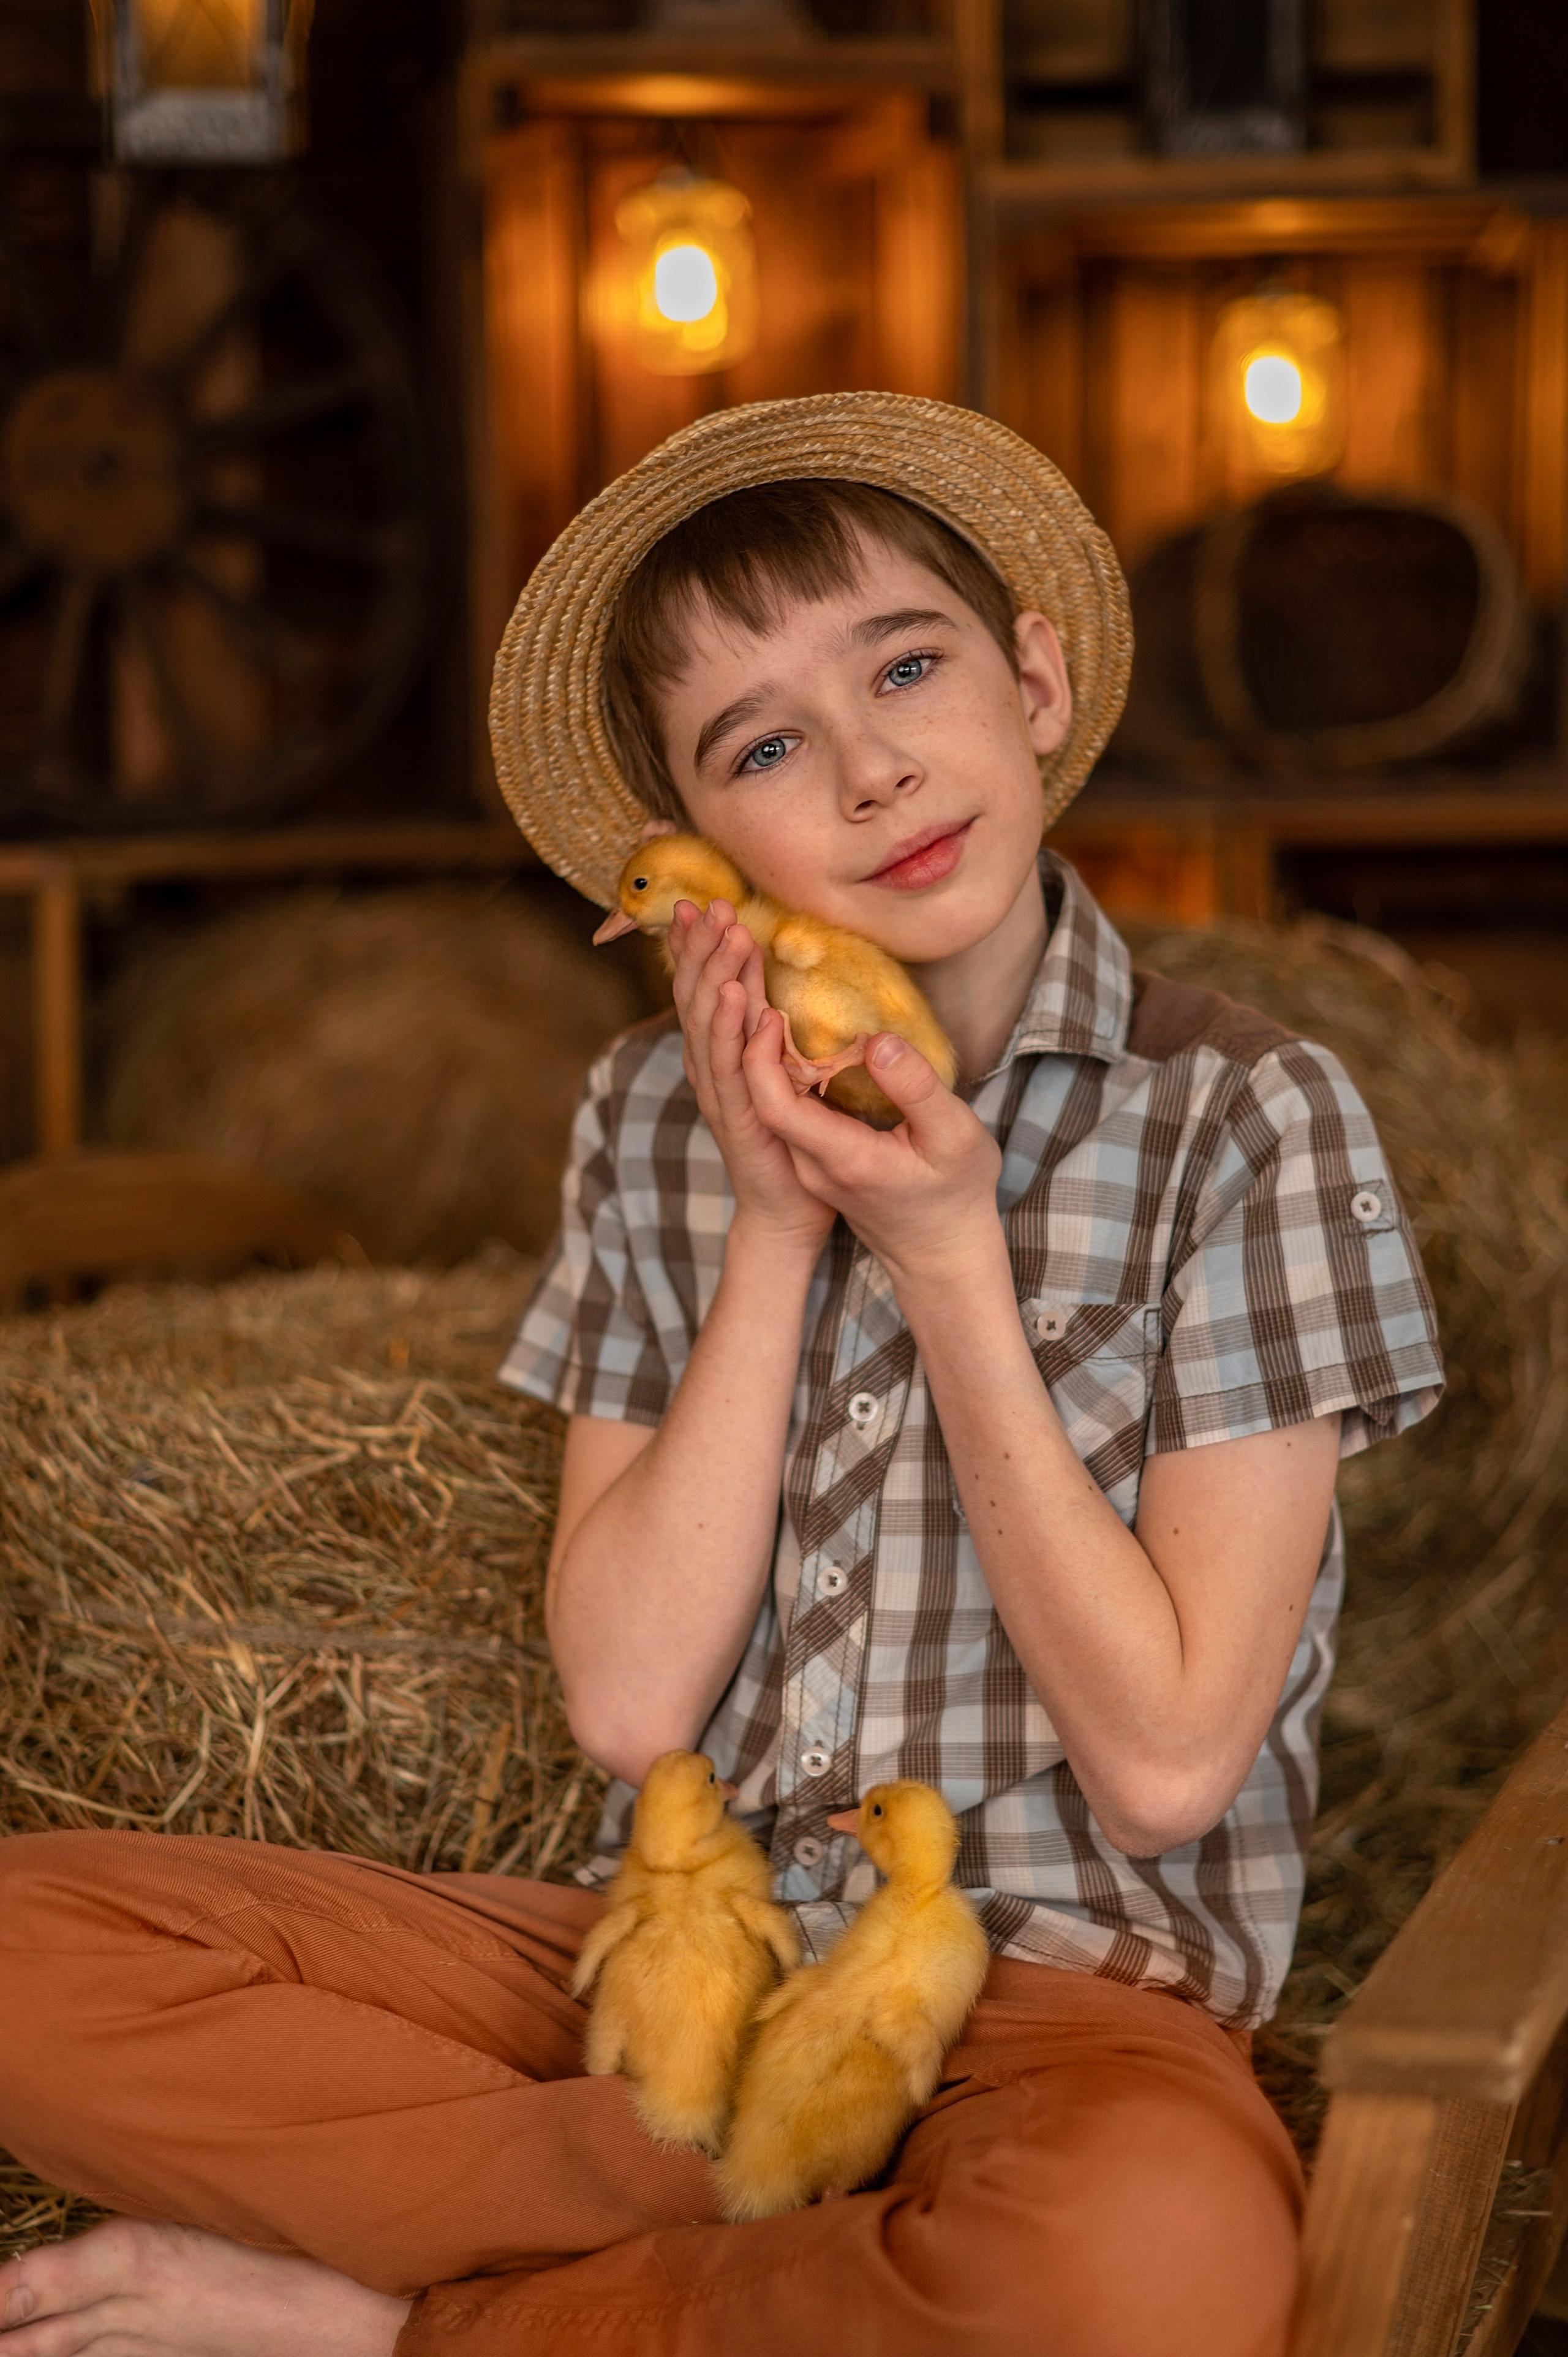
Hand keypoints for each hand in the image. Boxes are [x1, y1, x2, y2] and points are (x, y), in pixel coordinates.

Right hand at [668, 901, 835, 1259]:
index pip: (702, 991)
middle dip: (701, 949)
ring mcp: (721, 1095)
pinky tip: (745, 998)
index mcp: (719, 1056)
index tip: (701, 902)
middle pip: (697, 999)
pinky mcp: (739, 1121)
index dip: (696, 948)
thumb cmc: (789, 1143)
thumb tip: (776, 989)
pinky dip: (736, 1031)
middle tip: (710, 903)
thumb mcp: (779, 1076)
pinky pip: (734, 1069)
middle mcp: (710, 1071)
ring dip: (717, 976)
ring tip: (727, 935)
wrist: (787, 1212)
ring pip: (709, 1026)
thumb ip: (771, 1035)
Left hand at [741, 1016, 1005, 1289]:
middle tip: (762, 989)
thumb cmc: (957, 1196)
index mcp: (844, 1159)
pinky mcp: (816, 1161)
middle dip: (753, 1043)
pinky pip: (787, 1112)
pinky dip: (783, 1072)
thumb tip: (876, 1041)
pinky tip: (795, 1037)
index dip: (763, 1057)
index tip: (773, 1011)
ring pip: (770, 1105)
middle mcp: (814, 1165)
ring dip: (765, 1055)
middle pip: (761, 1101)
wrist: (943, 1253)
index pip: (776, 1107)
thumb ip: (917, 1089)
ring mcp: (811, 1166)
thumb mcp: (956, 1138)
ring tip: (773, 1004)